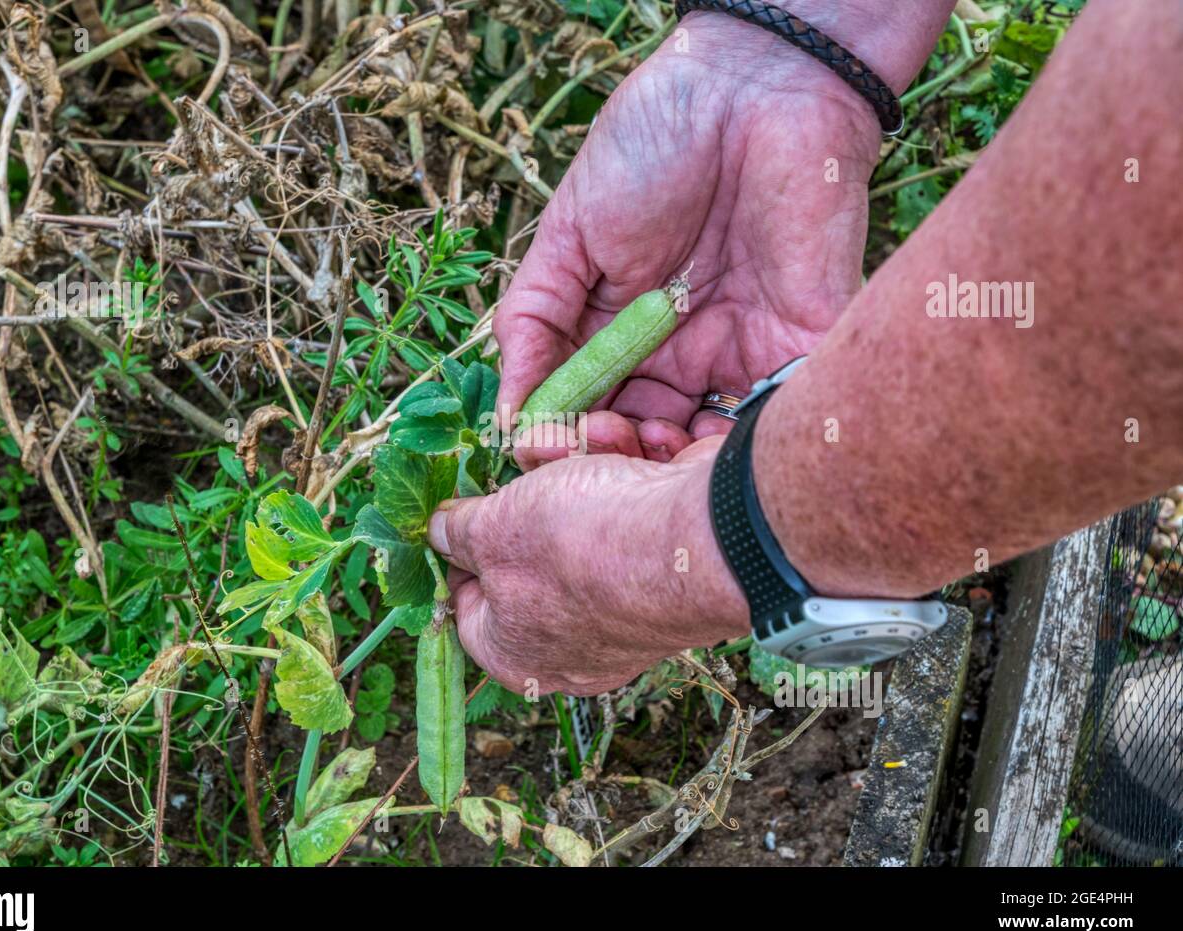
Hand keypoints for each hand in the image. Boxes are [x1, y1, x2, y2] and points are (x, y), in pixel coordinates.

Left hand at [427, 438, 750, 695]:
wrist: (704, 539)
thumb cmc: (583, 544)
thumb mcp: (495, 527)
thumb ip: (459, 532)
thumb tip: (437, 533)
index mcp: (517, 654)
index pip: (467, 607)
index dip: (459, 549)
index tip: (462, 507)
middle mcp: (574, 648)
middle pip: (530, 557)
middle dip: (531, 494)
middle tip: (531, 453)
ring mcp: (628, 613)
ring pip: (584, 526)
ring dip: (583, 471)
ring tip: (592, 439)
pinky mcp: (670, 574)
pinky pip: (634, 520)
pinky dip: (631, 477)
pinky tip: (636, 446)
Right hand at [496, 11, 885, 466]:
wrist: (752, 85)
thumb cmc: (651, 148)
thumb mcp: (568, 236)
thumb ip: (533, 324)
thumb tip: (508, 417)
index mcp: (623, 333)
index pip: (588, 412)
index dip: (563, 440)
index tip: (541, 447)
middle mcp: (682, 356)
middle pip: (644, 440)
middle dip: (614, 458)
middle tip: (595, 446)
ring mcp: (742, 354)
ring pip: (704, 446)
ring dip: (670, 465)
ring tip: (646, 446)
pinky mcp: (800, 345)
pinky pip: (774, 417)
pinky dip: (738, 448)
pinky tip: (703, 452)